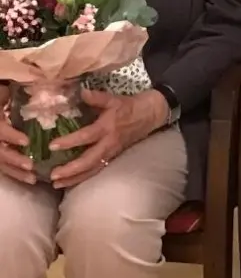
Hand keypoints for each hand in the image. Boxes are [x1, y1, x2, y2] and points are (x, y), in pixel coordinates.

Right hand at [0, 87, 36, 184]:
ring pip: (0, 162)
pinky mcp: (0, 150)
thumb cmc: (1, 90)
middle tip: (31, 165)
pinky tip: (31, 179)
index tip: (26, 142)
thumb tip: (41, 87)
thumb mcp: (4, 90)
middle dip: (13, 160)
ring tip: (33, 178)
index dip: (10, 136)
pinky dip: (15, 173)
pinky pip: (3, 165)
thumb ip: (16, 92)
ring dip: (15, 172)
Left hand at [47, 89, 168, 188]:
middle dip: (71, 170)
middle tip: (52, 176)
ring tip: (58, 184)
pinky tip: (71, 181)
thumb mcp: (114, 99)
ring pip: (93, 169)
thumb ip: (97, 97)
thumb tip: (81, 92)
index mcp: (107, 127)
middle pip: (89, 160)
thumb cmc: (131, 106)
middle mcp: (109, 143)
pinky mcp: (114, 156)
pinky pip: (98, 169)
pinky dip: (84, 176)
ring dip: (75, 178)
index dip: (69, 141)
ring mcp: (112, 151)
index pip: (86, 136)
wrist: (152, 114)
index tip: (52, 146)